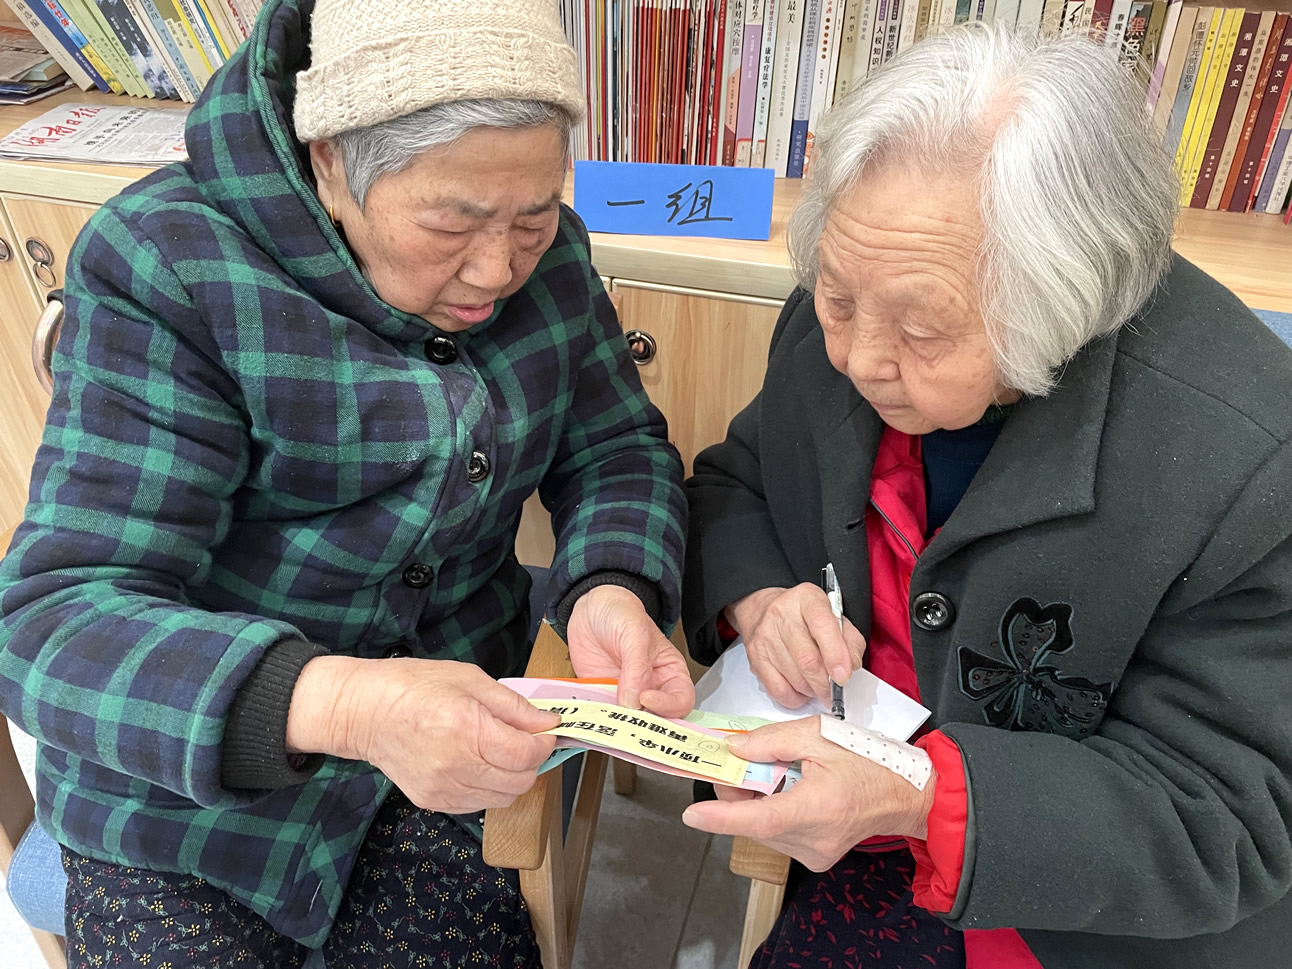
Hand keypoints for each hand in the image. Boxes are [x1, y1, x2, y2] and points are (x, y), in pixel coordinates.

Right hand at [287, 656, 559, 813]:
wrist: (363, 712)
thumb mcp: (470, 679)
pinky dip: (489, 788)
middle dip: (531, 761)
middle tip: (524, 739)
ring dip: (512, 777)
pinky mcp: (433, 802)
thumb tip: (548, 722)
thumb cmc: (414, 686)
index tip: (545, 729)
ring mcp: (443, 790)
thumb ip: (513, 705)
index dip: (544, 742)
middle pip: (520, 781)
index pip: (526, 754)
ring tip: (499, 752)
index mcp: (468, 730)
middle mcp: (457, 767)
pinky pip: (479, 804)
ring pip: (503, 798)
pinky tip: (478, 764)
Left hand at [566, 584, 694, 716]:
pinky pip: (603, 716)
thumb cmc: (621, 613)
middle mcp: (651, 688)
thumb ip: (637, 668)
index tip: (646, 698)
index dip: (668, 706)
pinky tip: (591, 717)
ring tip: (608, 723)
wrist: (590, 608)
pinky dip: (597, 720)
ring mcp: (625, 695)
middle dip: (645, 725)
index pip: (681, 701)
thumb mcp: (635, 634)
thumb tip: (634, 700)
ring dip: (619, 726)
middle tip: (628, 720)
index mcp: (670, 673)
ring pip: (629, 723)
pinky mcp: (602, 697)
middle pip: (657, 720)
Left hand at [680, 718, 935, 871]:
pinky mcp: (816, 860)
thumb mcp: (819, 736)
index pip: (760, 819)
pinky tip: (786, 792)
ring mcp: (814, 855)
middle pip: (756, 822)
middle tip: (734, 765)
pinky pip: (779, 836)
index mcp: (817, 808)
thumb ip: (773, 741)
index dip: (722, 817)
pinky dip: (772, 814)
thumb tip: (735, 749)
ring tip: (769, 773)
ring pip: (764, 830)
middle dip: (737, 795)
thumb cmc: (867, 760)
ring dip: (755, 803)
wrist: (905, 795)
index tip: (692, 816)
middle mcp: (813, 840)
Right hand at [727, 584, 866, 706]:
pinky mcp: (755, 658)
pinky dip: (796, 698)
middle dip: (826, 683)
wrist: (763, 611)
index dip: (836, 655)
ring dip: (813, 690)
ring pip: (795, 679)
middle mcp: (782, 614)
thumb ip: (850, 639)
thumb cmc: (804, 617)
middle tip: (836, 691)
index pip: (823, 625)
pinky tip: (802, 690)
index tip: (844, 676)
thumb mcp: (834, 616)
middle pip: (808, 660)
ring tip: (819, 686)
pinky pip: (779, 690)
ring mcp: (765, 637)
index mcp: (807, 599)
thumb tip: (851, 666)